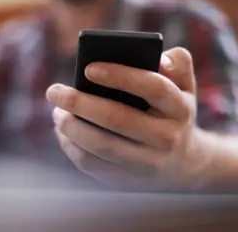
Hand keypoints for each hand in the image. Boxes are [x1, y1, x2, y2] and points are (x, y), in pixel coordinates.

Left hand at [46, 47, 222, 190]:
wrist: (183, 163)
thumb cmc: (171, 112)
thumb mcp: (184, 86)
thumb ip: (177, 62)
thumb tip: (158, 58)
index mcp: (180, 108)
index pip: (153, 87)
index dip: (120, 76)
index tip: (88, 68)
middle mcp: (167, 138)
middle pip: (117, 118)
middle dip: (79, 103)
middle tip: (54, 91)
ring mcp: (147, 163)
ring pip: (100, 145)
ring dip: (70, 127)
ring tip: (56, 112)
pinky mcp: (127, 180)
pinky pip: (92, 164)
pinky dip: (71, 147)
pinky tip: (62, 132)